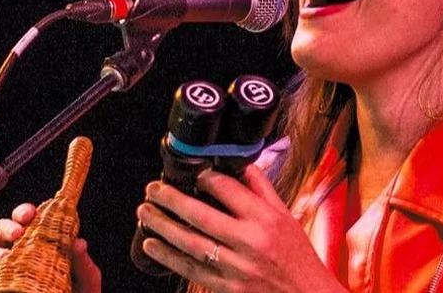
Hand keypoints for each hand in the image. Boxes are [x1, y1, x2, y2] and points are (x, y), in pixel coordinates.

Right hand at [0, 203, 101, 292]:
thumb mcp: (87, 279)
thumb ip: (83, 263)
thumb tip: (79, 243)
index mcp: (41, 240)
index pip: (27, 219)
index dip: (24, 212)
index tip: (31, 214)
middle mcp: (19, 251)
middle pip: (1, 229)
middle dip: (7, 227)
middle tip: (18, 233)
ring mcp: (6, 269)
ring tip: (5, 257)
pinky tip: (3, 271)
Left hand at [137, 165, 346, 292]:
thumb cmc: (297, 254)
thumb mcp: (285, 215)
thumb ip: (261, 188)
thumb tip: (239, 162)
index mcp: (265, 219)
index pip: (228, 189)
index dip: (204, 176)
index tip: (191, 170)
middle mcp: (250, 242)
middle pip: (201, 215)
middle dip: (172, 199)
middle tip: (152, 189)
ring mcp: (236, 267)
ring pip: (190, 243)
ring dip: (163, 226)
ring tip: (145, 212)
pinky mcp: (226, 288)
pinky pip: (191, 270)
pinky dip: (168, 257)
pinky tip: (152, 245)